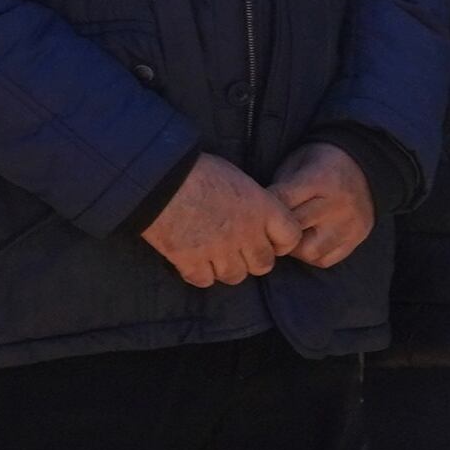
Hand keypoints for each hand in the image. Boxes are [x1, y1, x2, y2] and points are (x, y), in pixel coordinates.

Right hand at [143, 152, 301, 289]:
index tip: (269, 240)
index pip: (291, 238)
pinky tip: (193, 262)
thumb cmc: (198, 169)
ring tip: (215, 258)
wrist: (159, 178)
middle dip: (253, 260)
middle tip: (239, 251)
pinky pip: (204, 280)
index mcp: (263, 209)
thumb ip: (254, 202)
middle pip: (263, 265)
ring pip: (235, 276)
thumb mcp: (238, 178)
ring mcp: (219, 250)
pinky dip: (199, 274)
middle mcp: (246, 234)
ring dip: (227, 269)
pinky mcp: (190, 261)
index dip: (281, 242)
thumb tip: (256, 213)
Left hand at [265, 141, 373, 267]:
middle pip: (294, 230)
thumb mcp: (297, 163)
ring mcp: (350, 224)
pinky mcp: (357, 238)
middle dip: (275, 231)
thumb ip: (280, 188)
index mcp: (320, 179)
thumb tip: (257, 216)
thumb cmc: (320, 164)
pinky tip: (307, 241)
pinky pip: (325, 259)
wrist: (364, 166)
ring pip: (309, 251)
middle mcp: (338, 205)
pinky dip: (311, 255)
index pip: (281, 202)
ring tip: (290, 236)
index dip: (262, 210)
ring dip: (293, 247)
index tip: (255, 211)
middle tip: (267, 228)